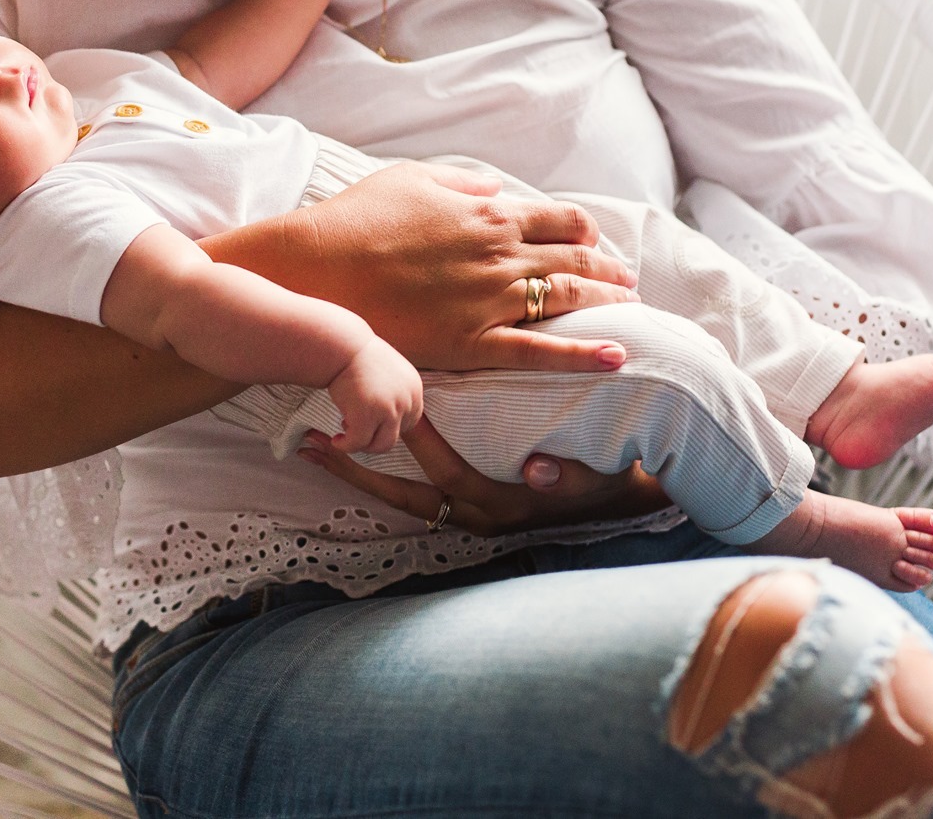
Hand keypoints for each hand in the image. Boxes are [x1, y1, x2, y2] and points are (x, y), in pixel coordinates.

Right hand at [251, 161, 639, 371]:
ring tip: (630, 309)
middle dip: (608, 268)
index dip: (586, 232)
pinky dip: (581, 354)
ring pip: (567, 299)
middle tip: (627, 280)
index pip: (560, 220)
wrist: (316, 267)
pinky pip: (538, 351)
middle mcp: (499, 253)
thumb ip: (464, 183)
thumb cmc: (357, 219)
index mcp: (489, 213)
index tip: (596, 242)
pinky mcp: (472, 342)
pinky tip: (615, 356)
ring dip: (607, 302)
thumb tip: (497, 189)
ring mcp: (489, 299)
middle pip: (574, 259)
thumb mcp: (412, 178)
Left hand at [298, 418, 673, 535]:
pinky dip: (380, 481)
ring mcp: (468, 520)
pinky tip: (352, 458)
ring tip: (312, 451)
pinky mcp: (466, 514)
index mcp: (501, 502)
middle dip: (355, 472)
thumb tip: (536, 470)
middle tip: (308, 446)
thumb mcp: (596, 476)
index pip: (447, 470)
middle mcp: (476, 516)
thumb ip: (566, 473)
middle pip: (404, 496)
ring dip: (357, 477)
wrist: (623, 506)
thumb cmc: (609, 479)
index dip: (415, 442)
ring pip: (401, 501)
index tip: (379, 413)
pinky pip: (413, 500)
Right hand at [324, 339, 424, 453]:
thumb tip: (388, 418)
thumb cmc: (358, 356)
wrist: (341, 345)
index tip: (369, 421)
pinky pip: (358, 443)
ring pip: (380, 445)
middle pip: (396, 434)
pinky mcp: (367, 416)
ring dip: (363, 445)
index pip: (409, 421)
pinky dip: (346, 446)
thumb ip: (395, 392)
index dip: (388, 425)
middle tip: (352, 426)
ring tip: (345, 435)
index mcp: (414, 388)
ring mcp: (389, 410)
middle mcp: (406, 400)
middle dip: (373, 436)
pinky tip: (336, 440)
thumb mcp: (389, 371)